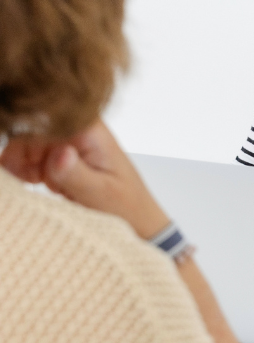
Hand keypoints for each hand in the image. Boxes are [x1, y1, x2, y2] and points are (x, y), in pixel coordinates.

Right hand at [0, 120, 169, 239]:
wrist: (137, 220)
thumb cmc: (126, 207)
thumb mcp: (99, 194)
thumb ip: (76, 173)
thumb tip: (58, 152)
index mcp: (90, 130)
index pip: (45, 123)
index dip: (28, 145)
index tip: (26, 171)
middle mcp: (80, 128)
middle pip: (34, 132)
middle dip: (27, 159)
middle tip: (33, 182)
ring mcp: (72, 141)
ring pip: (32, 146)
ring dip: (30, 167)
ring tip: (49, 185)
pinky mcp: (67, 155)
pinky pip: (38, 157)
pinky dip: (35, 172)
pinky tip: (47, 185)